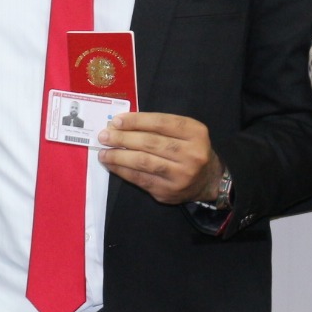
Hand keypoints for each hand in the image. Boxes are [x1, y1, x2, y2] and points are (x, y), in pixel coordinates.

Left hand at [96, 112, 222, 204]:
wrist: (208, 180)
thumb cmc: (190, 149)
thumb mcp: (185, 132)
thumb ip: (159, 127)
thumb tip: (122, 125)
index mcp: (195, 133)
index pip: (161, 123)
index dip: (136, 121)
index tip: (116, 121)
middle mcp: (191, 154)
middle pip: (150, 143)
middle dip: (123, 138)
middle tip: (104, 136)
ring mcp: (180, 175)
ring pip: (143, 162)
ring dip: (119, 156)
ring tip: (103, 152)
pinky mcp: (168, 191)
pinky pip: (140, 179)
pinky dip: (123, 171)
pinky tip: (112, 164)